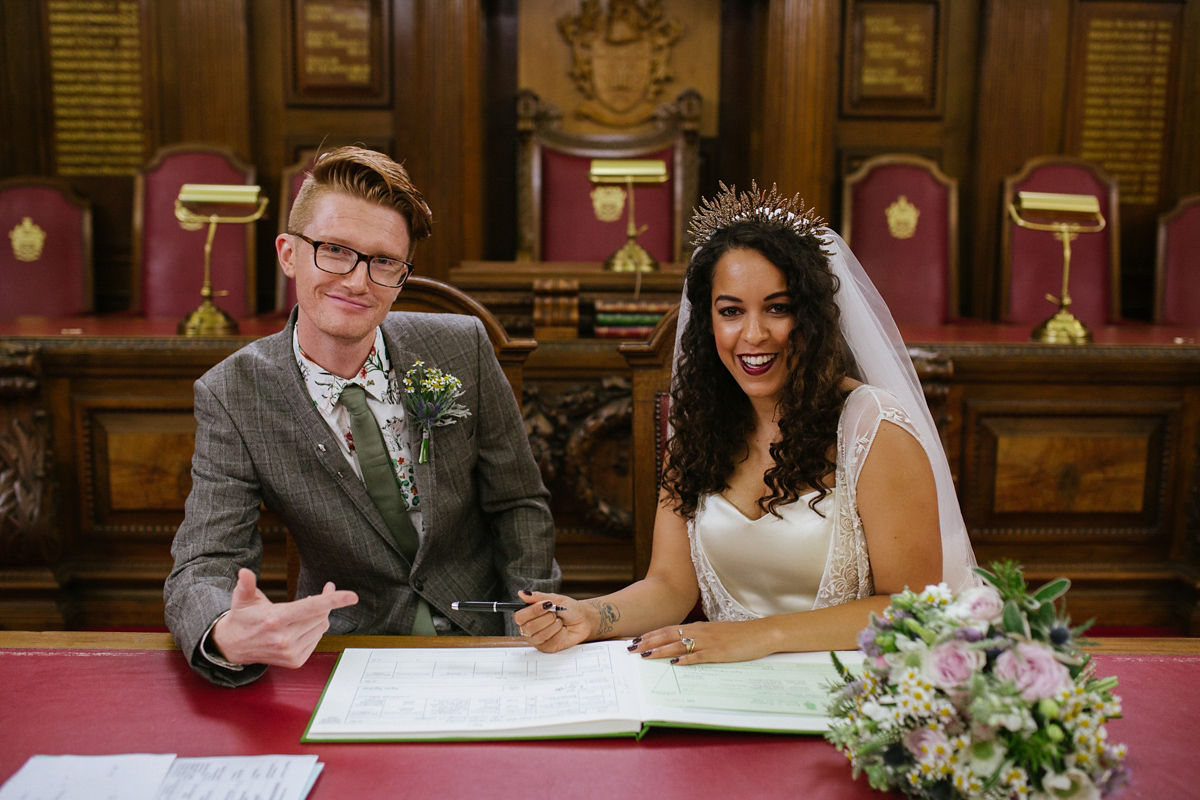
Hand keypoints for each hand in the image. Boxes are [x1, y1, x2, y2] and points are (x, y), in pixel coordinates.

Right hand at [211, 568, 358, 668]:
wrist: (233, 646)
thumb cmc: (242, 617)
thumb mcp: (242, 598)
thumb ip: (246, 584)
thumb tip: (244, 571)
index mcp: (276, 619)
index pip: (311, 607)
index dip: (333, 599)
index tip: (353, 596)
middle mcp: (285, 638)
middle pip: (321, 615)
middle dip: (327, 601)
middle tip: (325, 588)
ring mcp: (291, 652)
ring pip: (321, 627)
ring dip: (320, 615)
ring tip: (307, 609)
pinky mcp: (295, 661)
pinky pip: (317, 639)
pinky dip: (315, 629)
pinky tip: (302, 624)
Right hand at [512, 590, 592, 652]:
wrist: (583, 619)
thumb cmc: (569, 608)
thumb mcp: (555, 598)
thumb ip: (538, 597)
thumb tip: (522, 593)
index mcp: (528, 615)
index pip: (519, 617)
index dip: (532, 611)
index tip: (546, 605)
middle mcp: (530, 628)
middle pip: (528, 627)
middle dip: (546, 618)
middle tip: (555, 614)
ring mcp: (538, 639)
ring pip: (539, 636)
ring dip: (554, 626)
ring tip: (560, 622)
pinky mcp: (547, 648)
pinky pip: (550, 643)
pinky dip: (560, 634)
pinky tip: (563, 630)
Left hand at [626, 620, 774, 664]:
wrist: (761, 633)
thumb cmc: (739, 635)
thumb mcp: (715, 633)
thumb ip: (699, 636)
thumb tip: (682, 644)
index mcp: (698, 627)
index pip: (669, 629)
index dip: (651, 634)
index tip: (636, 639)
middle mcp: (700, 632)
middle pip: (669, 635)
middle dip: (649, 641)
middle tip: (631, 647)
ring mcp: (709, 642)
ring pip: (680, 644)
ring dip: (661, 650)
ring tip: (645, 655)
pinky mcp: (720, 653)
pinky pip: (700, 656)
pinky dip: (687, 660)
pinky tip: (676, 664)